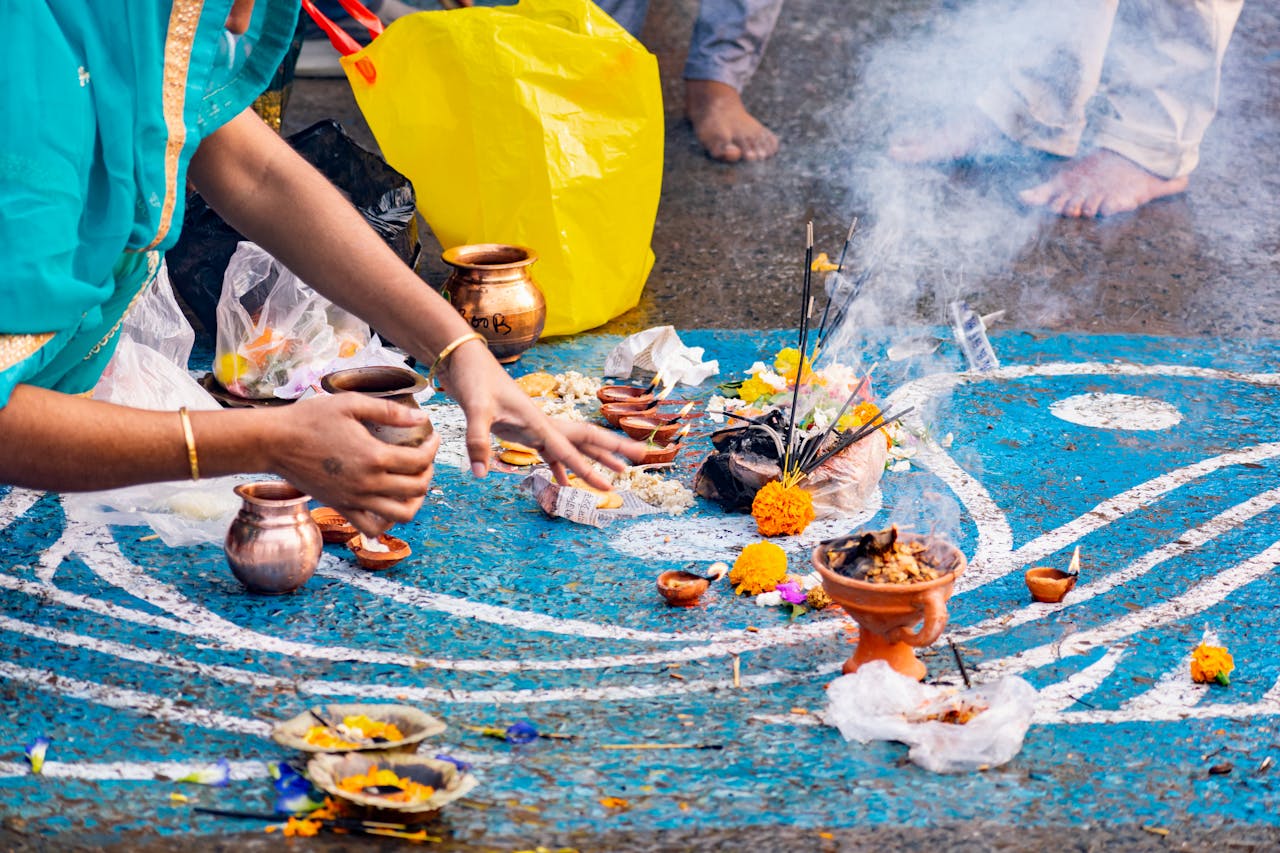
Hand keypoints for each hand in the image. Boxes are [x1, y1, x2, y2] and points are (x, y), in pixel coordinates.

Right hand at [263, 394, 439, 536]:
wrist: (274, 442)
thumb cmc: (310, 418)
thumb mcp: (351, 404)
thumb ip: (389, 411)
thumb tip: (421, 416)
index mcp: (374, 457)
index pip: (420, 461)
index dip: (433, 448)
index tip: (432, 437)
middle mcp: (368, 484)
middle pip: (417, 488)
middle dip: (428, 472)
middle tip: (424, 457)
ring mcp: (354, 500)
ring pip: (402, 514)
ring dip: (415, 500)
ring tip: (413, 483)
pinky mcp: (341, 507)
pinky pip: (372, 527)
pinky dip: (387, 521)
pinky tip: (388, 501)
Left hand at [436, 342, 646, 489]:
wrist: (468, 362)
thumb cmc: (474, 381)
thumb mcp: (475, 411)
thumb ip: (477, 441)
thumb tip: (479, 474)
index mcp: (539, 422)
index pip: (571, 451)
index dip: (590, 471)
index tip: (610, 487)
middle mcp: (544, 424)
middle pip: (588, 440)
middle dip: (614, 452)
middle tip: (641, 461)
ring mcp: (535, 427)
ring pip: (573, 446)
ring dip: (595, 459)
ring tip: (617, 473)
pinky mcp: (523, 429)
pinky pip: (549, 452)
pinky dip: (559, 468)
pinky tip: (563, 483)